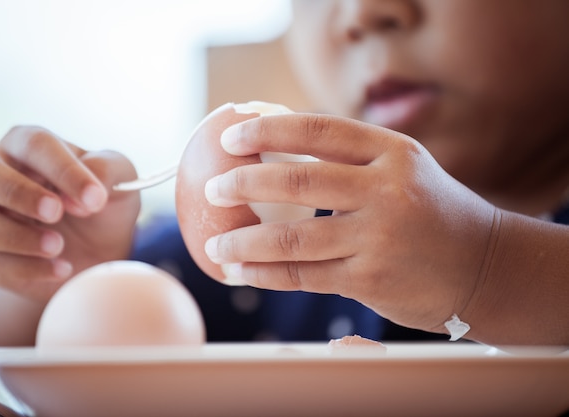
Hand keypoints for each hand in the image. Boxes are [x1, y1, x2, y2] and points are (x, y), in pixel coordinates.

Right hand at [0, 126, 140, 301]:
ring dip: (14, 235)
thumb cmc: (105, 203)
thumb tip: (91, 186)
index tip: (94, 197)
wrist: (102, 252)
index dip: (63, 170)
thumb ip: (109, 170)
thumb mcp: (121, 180)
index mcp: (28, 145)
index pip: (34, 145)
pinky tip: (62, 268)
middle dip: (16, 192)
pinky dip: (28, 267)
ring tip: (58, 245)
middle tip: (56, 212)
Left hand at [203, 113, 496, 334]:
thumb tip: (274, 151)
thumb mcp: (402, 168)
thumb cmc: (430, 211)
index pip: (319, 130)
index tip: (231, 138)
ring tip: (215, 242)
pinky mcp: (370, 280)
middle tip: (213, 188)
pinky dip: (264, 274)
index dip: (268, 130)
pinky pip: (303, 276)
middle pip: (297, 182)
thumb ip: (350, 159)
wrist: (483, 264)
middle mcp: (385, 191)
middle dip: (244, 184)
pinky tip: (239, 271)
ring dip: (243, 241)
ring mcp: (378, 238)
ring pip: (292, 239)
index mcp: (392, 152)